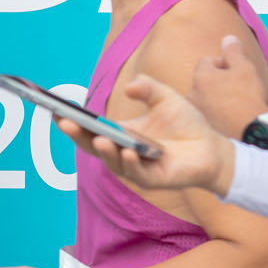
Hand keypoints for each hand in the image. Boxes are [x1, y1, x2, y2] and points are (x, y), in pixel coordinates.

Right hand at [55, 73, 231, 194]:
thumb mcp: (166, 98)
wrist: (212, 148)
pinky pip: (137, 172)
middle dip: (77, 135)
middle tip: (64, 121)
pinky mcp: (152, 179)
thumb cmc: (187, 123)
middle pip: (93, 146)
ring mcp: (136, 167)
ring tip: (98, 136)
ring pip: (112, 161)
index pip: (91, 128)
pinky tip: (127, 150)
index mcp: (121, 133)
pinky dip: (130, 162)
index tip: (55, 109)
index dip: (73, 121)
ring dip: (104, 149)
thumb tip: (130, 87)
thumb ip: (148, 88)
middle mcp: (123, 151)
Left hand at [192, 38, 267, 138]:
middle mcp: (192, 94)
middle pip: (205, 79)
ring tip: (235, 104)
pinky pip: (208, 112)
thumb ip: (234, 51)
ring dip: (217, 96)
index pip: (208, 61)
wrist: (254, 131)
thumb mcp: (245, 68)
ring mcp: (196, 112)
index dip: (225, 64)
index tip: (237, 74)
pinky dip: (217, 112)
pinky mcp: (202, 127)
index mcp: (201, 77)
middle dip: (219, 80)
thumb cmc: (249, 97)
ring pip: (205, 97)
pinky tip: (231, 116)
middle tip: (237, 88)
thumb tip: (228, 38)